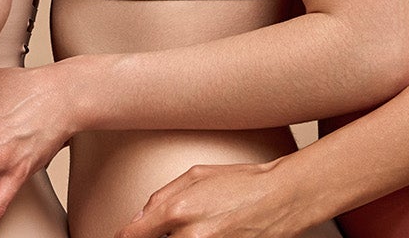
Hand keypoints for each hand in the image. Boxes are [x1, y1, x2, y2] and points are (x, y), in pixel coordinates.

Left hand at [114, 158, 317, 237]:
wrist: (284, 197)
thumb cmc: (242, 182)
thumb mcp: (196, 176)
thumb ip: (161, 198)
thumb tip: (138, 220)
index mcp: (178, 211)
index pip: (134, 235)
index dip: (126, 237)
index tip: (124, 237)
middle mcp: (191, 237)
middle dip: (159, 236)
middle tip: (172, 228)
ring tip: (199, 226)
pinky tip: (209, 232)